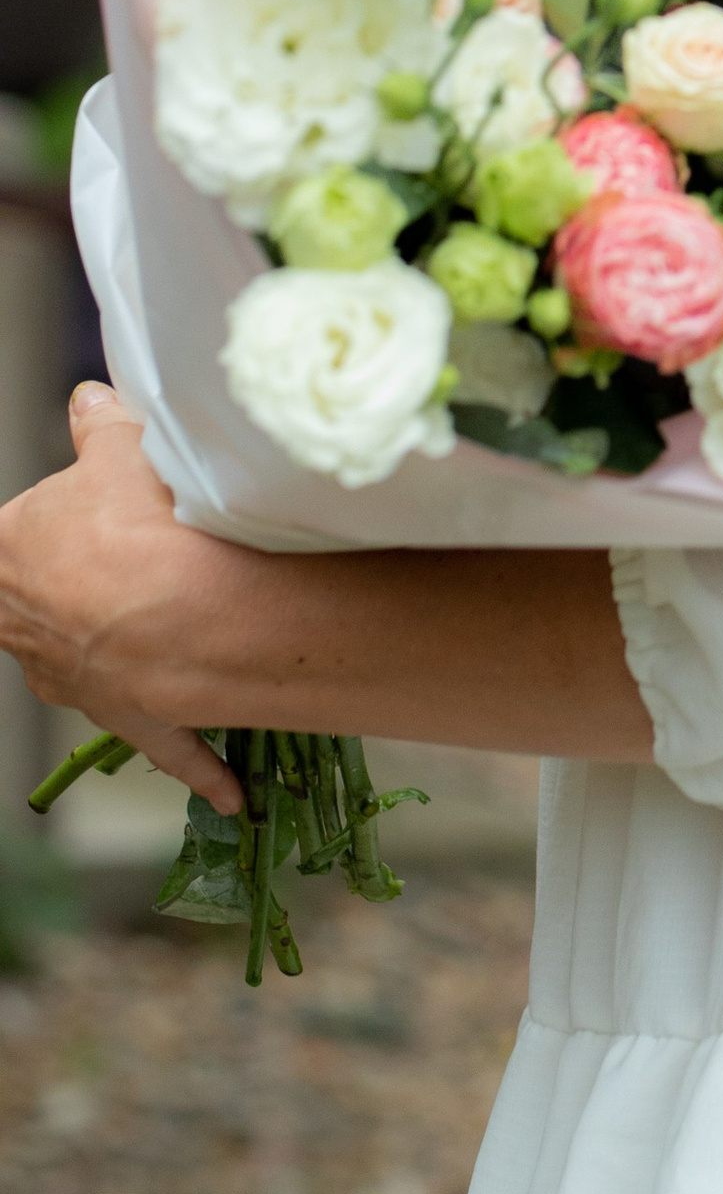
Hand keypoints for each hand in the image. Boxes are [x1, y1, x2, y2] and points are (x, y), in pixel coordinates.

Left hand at [0, 387, 244, 810]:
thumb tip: (89, 400)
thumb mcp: (121, 449)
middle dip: (95, 583)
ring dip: (129, 655)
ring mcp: (75, 681)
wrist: (179, 612)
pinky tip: (229, 793)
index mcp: (8, 554)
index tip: (103, 512)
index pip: (18, 533)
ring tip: (190, 624)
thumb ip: (101, 427)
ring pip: (97, 668)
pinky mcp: (131, 723)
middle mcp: (26, 627)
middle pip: (49, 602)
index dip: (65, 517)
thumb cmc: (140, 521)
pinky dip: (200, 767)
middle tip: (150, 555)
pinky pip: (168, 748)